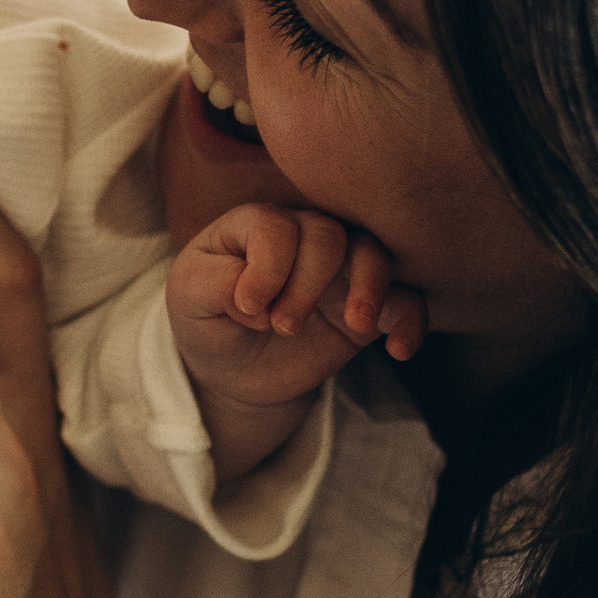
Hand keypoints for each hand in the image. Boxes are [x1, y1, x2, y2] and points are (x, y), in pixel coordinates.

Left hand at [168, 205, 424, 404]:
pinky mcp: (365, 307)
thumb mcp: (188, 299)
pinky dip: (409, 320)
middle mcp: (302, 237)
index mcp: (255, 225)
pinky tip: (399, 348)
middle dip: (308, 282)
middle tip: (284, 326)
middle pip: (327, 234)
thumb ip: (214, 283)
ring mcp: (338, 270)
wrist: (233, 371)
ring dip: (369, 288)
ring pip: (373, 253)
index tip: (250, 308)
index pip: (275, 226)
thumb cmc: (207, 320)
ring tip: (356, 325)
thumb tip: (259, 298)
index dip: (267, 267)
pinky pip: (405, 300)